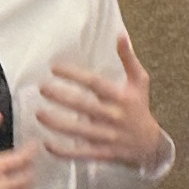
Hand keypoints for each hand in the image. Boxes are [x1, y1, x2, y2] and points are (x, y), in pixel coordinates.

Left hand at [36, 32, 169, 171]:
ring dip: (57, 123)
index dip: (74, 75)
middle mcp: (113, 117)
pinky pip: (80, 153)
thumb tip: (120, 35)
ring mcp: (107, 137)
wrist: (149, 145)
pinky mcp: (101, 153)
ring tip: (39, 114)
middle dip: (61, 97)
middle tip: (42, 88)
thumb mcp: (139, 82)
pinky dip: (63, 151)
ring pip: (79, 131)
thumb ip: (128, 59)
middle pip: (84, 106)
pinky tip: (47, 144)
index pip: (94, 84)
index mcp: (120, 97)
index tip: (54, 68)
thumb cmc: (139, 108)